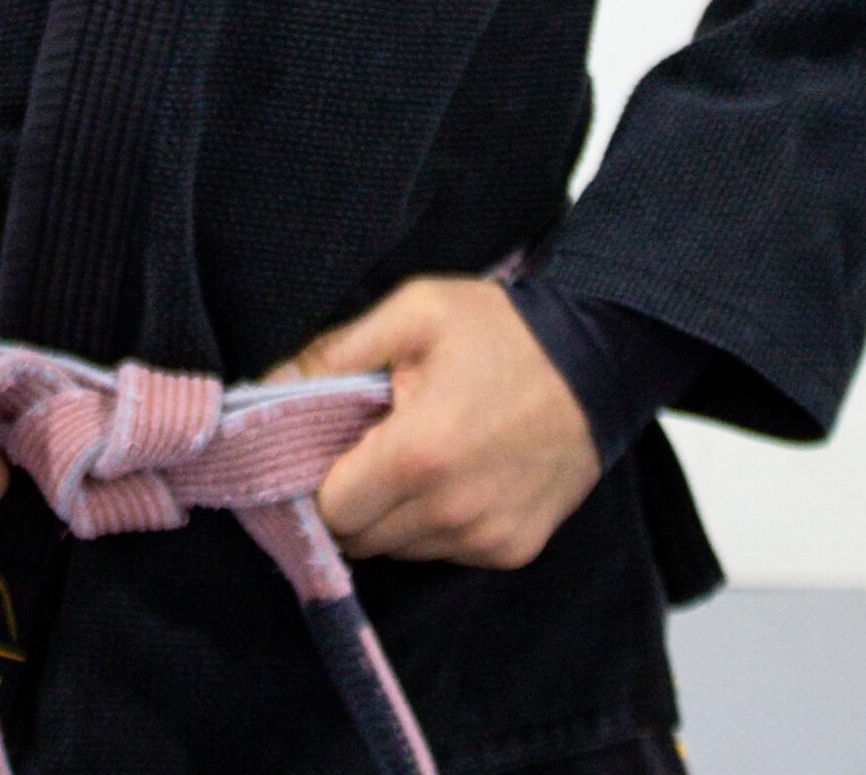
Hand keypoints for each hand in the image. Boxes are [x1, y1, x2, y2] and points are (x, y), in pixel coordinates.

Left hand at [260, 276, 600, 568]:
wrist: (600, 358)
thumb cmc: (500, 329)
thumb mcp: (413, 313)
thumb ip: (333, 354)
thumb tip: (265, 387)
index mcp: (419, 454)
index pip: (329, 509)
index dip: (314, 478)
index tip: (322, 445)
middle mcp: (453, 512)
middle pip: (359, 537)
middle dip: (350, 494)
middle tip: (366, 441)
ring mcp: (486, 539)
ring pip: (398, 549)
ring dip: (390, 511)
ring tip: (413, 449)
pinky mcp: (513, 550)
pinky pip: (443, 552)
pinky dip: (432, 521)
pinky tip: (452, 470)